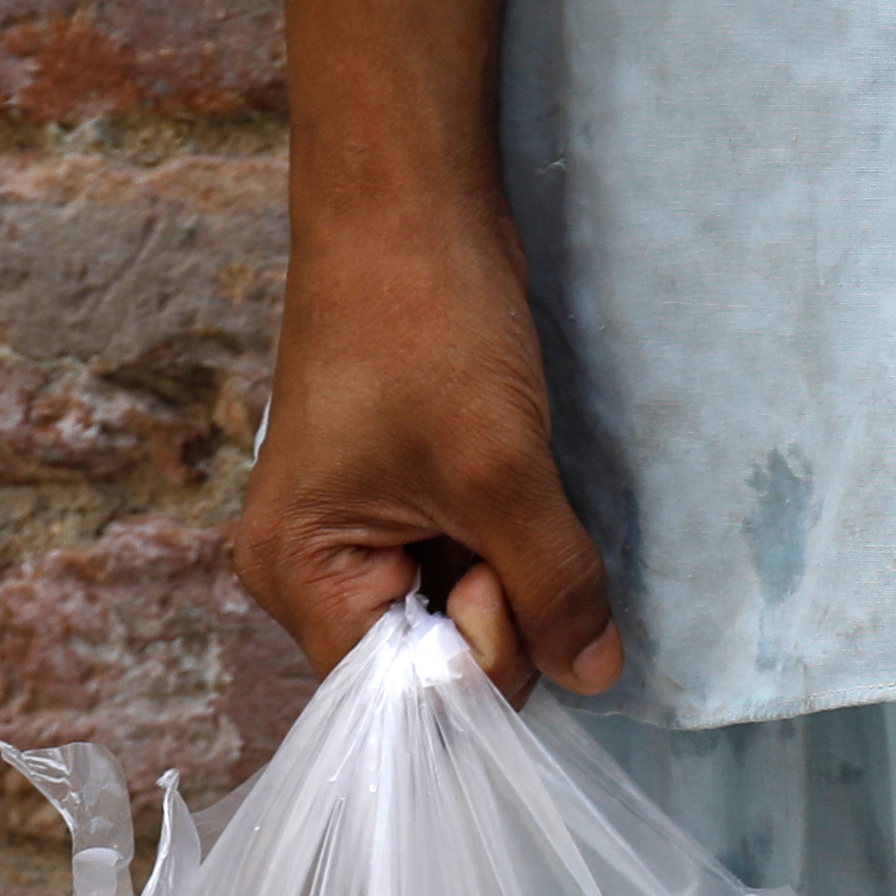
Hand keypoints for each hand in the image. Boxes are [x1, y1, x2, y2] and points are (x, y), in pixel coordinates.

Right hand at [237, 200, 621, 695]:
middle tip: (501, 509)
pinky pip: (464, 565)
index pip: (400, 696)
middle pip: (432, 665)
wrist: (406, 199)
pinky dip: (503, 541)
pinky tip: (507, 481)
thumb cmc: (425, 321)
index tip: (498, 572)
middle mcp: (311, 572)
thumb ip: (551, 586)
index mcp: (299, 575)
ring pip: (459, 615)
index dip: (474, 659)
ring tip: (501, 478)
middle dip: (497, 611)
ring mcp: (356, 539)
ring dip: (507, 569)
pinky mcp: (398, 505)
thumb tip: (596, 676)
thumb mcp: (501, 469)